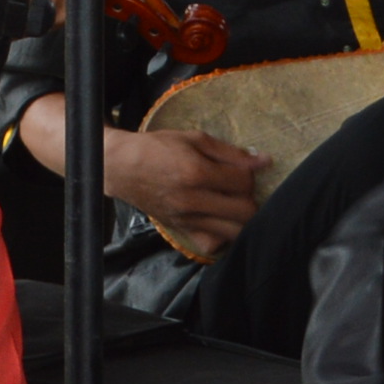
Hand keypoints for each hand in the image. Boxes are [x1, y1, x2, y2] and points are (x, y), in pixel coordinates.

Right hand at [97, 125, 263, 251]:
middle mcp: (193, 200)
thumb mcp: (193, 139)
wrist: (121, 168)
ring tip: (234, 204)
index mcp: (197, 172)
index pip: (244, 181)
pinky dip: (223, 236)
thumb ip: (230, 152)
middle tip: (240, 188)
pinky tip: (220, 220)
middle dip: (250, 197)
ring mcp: (187, 220)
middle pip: (246, 211)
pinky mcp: (181, 230)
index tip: (244, 168)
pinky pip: (213, 244)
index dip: (251, 173)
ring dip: (241, 218)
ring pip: (234, 232)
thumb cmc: (156, 148)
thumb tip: (263, 160)